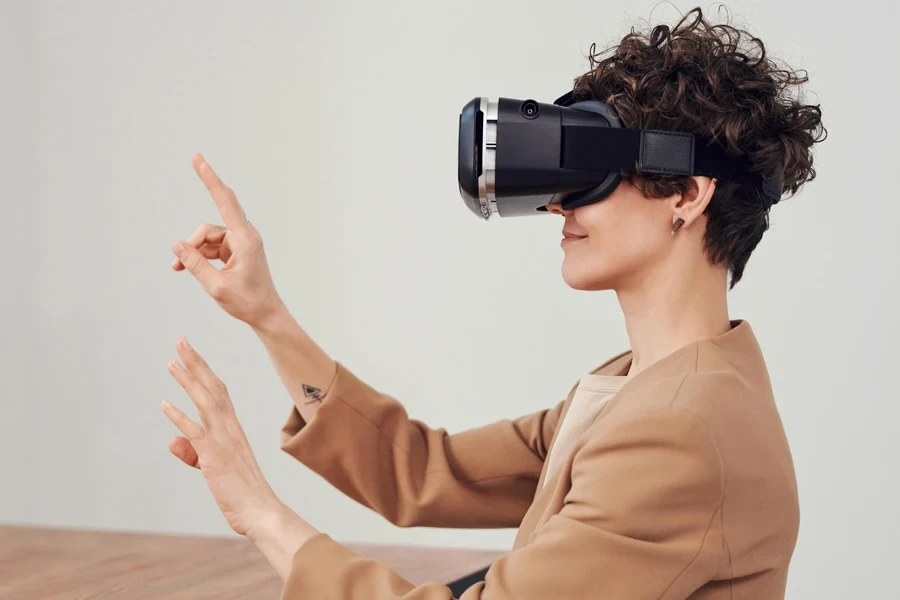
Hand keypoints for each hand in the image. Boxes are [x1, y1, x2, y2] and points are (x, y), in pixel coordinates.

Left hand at [161, 336, 284, 537]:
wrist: (262, 510)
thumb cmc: (241, 492)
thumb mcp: (213, 468)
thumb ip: (192, 452)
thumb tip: (172, 440)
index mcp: (233, 428)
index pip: (218, 391)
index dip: (204, 371)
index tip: (190, 354)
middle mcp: (230, 428)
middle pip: (212, 388)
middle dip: (196, 363)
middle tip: (181, 341)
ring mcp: (223, 440)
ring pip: (205, 402)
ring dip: (188, 380)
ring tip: (172, 362)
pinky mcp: (215, 455)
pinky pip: (195, 432)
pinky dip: (179, 417)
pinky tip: (164, 404)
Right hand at [171, 153, 283, 326]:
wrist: (266, 314)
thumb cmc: (247, 302)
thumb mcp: (216, 285)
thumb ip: (194, 264)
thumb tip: (178, 246)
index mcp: (244, 239)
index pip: (225, 201)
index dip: (210, 178)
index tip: (198, 158)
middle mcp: (244, 236)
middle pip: (209, 227)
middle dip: (193, 241)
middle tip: (180, 245)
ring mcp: (241, 243)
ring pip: (208, 239)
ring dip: (194, 252)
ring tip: (180, 269)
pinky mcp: (237, 251)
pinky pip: (212, 247)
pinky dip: (200, 256)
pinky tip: (185, 267)